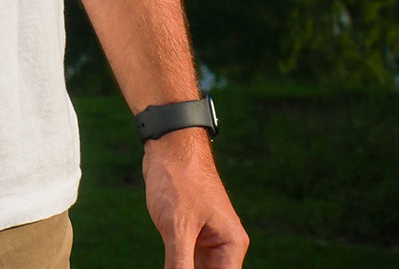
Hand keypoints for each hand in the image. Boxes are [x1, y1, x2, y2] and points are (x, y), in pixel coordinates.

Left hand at [142, 128, 248, 268]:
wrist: (168, 141)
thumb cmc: (179, 177)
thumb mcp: (178, 227)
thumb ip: (180, 267)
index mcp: (231, 245)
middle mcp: (222, 245)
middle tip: (173, 268)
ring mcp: (204, 240)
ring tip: (169, 265)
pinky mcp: (187, 233)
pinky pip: (183, 262)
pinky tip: (167, 267)